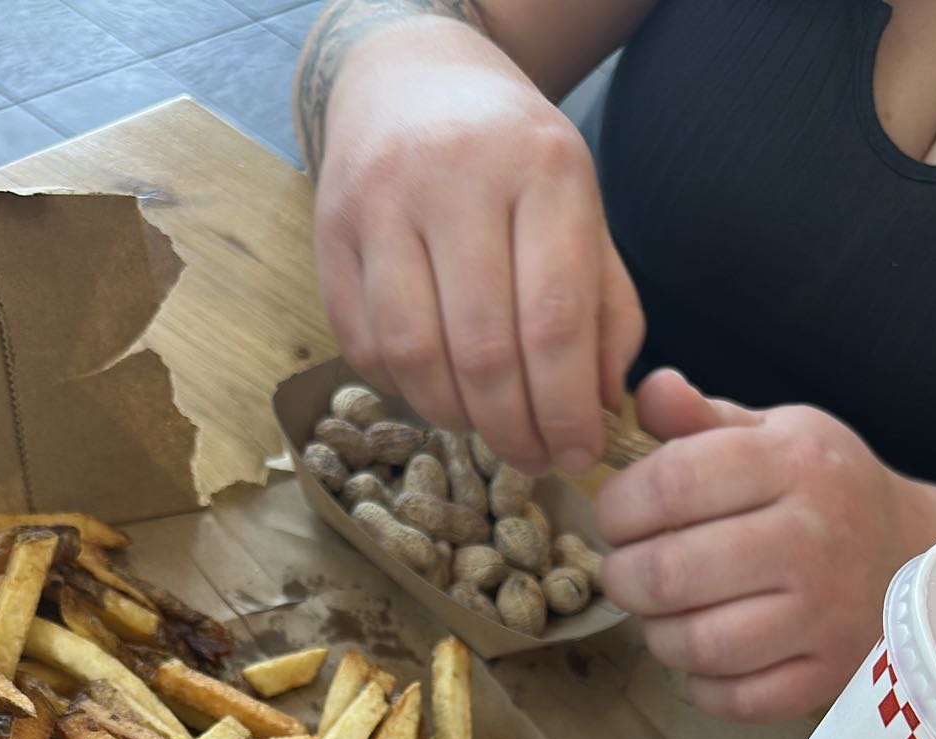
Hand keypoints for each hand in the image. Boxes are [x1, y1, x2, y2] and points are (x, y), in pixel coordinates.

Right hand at [313, 21, 643, 473]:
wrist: (410, 80)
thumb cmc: (513, 165)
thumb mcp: (580, 215)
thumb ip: (605, 311)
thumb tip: (600, 409)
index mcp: (541, 169)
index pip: (554, 319)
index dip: (565, 408)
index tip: (578, 456)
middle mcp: (456, 178)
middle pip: (482, 350)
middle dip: (512, 428)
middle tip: (531, 459)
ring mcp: (382, 203)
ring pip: (414, 356)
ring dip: (454, 417)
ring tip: (484, 427)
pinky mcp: (330, 231)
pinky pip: (363, 345)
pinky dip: (402, 389)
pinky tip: (434, 387)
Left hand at [597, 371, 923, 722]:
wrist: (905, 549)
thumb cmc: (818, 489)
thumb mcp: (772, 434)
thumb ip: (700, 419)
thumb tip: (649, 393)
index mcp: (793, 463)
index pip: (672, 483)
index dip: (618, 506)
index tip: (615, 516)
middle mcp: (813, 537)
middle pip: (672, 573)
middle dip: (624, 576)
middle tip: (626, 571)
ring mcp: (823, 613)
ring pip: (699, 644)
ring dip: (658, 634)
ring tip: (664, 613)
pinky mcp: (825, 673)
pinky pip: (736, 699)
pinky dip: (702, 684)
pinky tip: (704, 655)